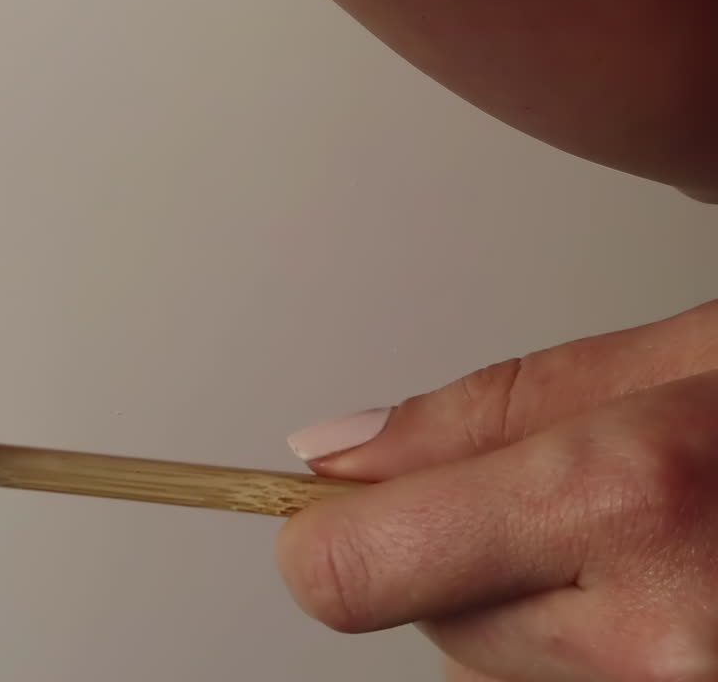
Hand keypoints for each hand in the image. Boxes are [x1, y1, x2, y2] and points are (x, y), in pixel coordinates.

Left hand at [278, 300, 717, 680]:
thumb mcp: (681, 354)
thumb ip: (489, 410)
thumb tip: (338, 454)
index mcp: (619, 497)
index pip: (354, 568)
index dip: (324, 532)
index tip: (335, 497)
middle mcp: (642, 637)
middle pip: (423, 616)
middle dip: (456, 548)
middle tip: (562, 488)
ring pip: (482, 661)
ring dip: (515, 601)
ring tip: (633, 536)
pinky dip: (570, 639)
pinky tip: (651, 583)